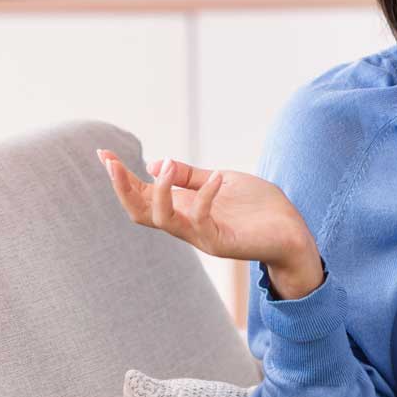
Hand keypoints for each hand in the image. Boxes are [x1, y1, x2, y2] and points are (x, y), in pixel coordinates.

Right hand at [96, 148, 314, 267]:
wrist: (294, 234)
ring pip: (161, 219)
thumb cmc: (259, 209)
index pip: (141, 195)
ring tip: (165, 165)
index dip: (120, 177)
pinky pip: (202, 220)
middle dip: (122, 187)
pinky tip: (218, 177)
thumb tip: (154, 162)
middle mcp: (185, 225)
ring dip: (158, 191)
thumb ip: (190, 176)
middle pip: (138, 212)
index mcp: (182, 209)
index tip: (102, 154)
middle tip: (112, 163)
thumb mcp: (221, 181)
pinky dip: (206, 196)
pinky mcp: (221, 242)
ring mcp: (201, 236)